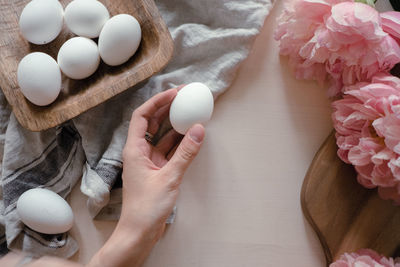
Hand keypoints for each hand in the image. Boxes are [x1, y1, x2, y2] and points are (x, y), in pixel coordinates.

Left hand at [120, 87, 204, 235]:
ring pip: (161, 136)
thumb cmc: (146, 207)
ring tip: (189, 112)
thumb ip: (185, 153)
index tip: (173, 93)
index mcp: (134, 150)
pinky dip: (179, 142)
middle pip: (152, 122)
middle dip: (166, 108)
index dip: (157, 101)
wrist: (140, 231)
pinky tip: (190, 136)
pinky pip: (168, 150)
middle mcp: (139, 152)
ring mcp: (148, 161)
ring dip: (174, 124)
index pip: (142, 116)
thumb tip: (198, 130)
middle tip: (184, 96)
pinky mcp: (156, 170)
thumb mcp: (170, 177)